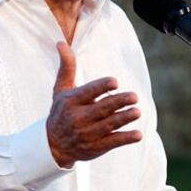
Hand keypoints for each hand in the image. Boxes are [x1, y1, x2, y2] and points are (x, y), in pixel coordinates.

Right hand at [46, 41, 141, 167]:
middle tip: (134, 96)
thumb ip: (67, 67)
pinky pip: (112, 142)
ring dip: (124, 118)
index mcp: (71, 101)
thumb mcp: (60, 90)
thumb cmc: (61, 112)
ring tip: (137, 112)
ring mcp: (87, 134)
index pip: (88, 92)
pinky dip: (125, 139)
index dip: (101, 87)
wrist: (52, 145)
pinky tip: (138, 135)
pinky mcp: (95, 147)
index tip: (115, 82)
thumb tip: (61, 43)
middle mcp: (78, 118)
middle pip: (102, 108)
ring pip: (108, 125)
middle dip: (118, 102)